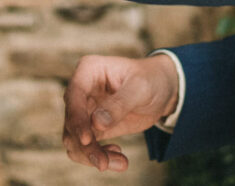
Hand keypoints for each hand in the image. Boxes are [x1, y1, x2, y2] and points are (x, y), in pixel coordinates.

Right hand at [63, 53, 179, 171]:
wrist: (162, 90)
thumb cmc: (151, 80)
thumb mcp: (140, 88)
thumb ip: (119, 104)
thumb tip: (96, 124)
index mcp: (88, 71)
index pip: (74, 95)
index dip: (77, 119)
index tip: (86, 140)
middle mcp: (82, 90)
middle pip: (72, 121)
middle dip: (86, 145)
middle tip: (103, 164)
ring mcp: (85, 110)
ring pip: (75, 138)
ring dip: (92, 155)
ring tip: (120, 163)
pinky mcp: (93, 128)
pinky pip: (87, 147)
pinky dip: (99, 156)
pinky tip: (119, 158)